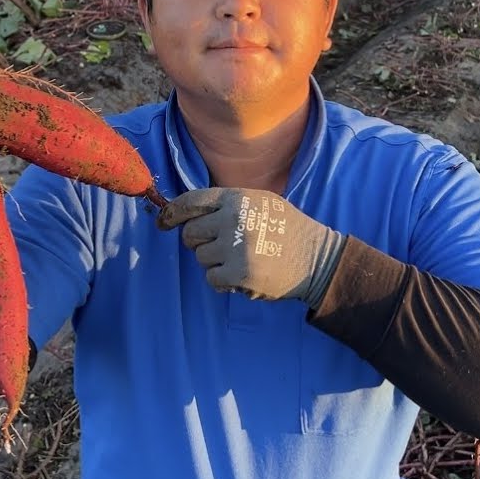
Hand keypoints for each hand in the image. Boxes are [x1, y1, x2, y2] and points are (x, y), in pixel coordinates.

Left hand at [156, 187, 345, 306]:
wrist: (316, 258)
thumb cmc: (287, 229)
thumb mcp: (261, 202)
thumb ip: (227, 204)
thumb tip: (186, 213)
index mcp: (237, 198)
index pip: (191, 201)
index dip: (172, 212)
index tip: (163, 222)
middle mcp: (233, 219)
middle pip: (190, 233)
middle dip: (199, 242)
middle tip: (221, 247)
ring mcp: (235, 247)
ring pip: (201, 257)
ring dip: (215, 262)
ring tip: (241, 259)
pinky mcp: (239, 273)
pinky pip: (211, 278)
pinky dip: (223, 281)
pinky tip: (243, 275)